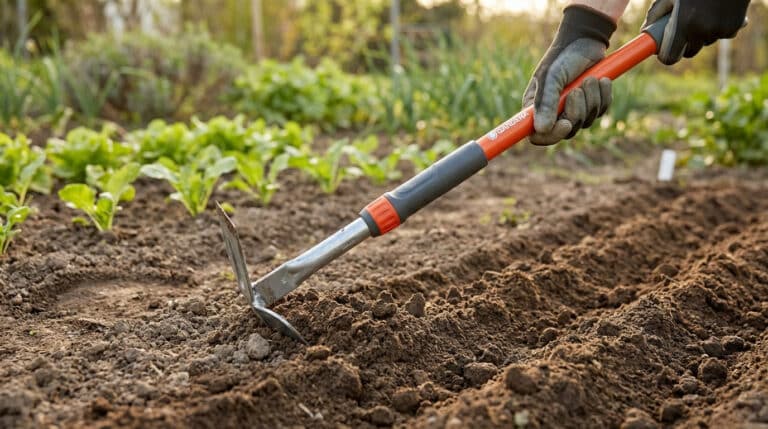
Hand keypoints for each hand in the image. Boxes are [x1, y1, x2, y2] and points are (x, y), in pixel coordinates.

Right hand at [523, 6, 615, 145]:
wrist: (586, 41)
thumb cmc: (563, 57)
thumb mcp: (551, 76)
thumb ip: (545, 102)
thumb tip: (540, 129)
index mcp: (536, 108)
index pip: (538, 136)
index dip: (551, 136)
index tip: (564, 123)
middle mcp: (553, 113)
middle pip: (566, 132)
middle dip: (576, 111)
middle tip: (578, 90)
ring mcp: (574, 111)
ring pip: (586, 122)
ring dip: (591, 100)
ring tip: (589, 79)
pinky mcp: (592, 105)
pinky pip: (601, 112)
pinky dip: (604, 96)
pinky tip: (601, 81)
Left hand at [644, 0, 749, 64]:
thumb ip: (656, 13)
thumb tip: (645, 31)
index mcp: (683, 24)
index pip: (670, 57)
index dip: (665, 54)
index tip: (664, 48)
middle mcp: (702, 31)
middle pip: (690, 52)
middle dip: (684, 43)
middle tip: (683, 27)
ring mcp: (720, 30)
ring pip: (706, 42)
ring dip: (702, 34)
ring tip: (701, 12)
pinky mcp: (737, 26)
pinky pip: (723, 34)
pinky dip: (719, 27)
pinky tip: (717, 11)